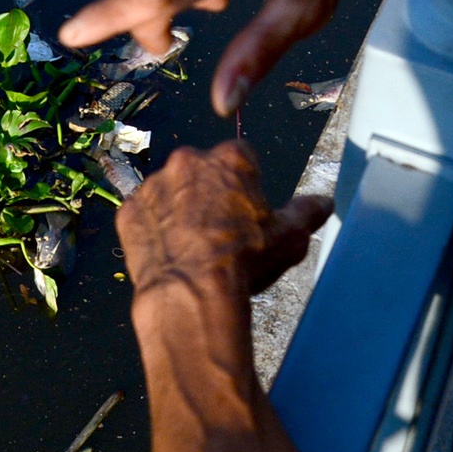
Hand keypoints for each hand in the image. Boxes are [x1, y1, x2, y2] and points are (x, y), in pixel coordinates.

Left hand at [118, 139, 333, 299]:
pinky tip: (170, 253)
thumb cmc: (243, 261)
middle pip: (203, 171)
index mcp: (230, 159)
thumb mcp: (289, 237)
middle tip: (221, 229)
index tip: (247, 210)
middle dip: (211, 193)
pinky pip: (144, 214)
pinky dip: (154, 228)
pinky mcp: (128, 211)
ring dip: (180, 209)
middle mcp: (188, 161)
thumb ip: (307, 212)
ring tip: (194, 246)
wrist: (191, 293)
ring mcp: (154, 185)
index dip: (247, 185)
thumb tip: (324, 202)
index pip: (242, 158)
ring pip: (171, 191)